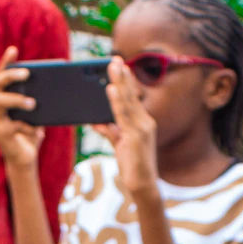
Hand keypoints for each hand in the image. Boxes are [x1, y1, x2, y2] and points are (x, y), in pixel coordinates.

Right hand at [0, 47, 44, 170]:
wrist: (25, 159)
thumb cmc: (30, 132)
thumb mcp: (35, 114)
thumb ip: (37, 99)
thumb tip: (50, 85)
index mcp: (0, 98)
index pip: (1, 75)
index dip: (6, 62)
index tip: (14, 49)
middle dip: (11, 75)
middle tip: (27, 74)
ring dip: (17, 99)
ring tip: (33, 103)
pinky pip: (12, 124)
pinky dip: (26, 125)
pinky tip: (36, 130)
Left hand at [93, 57, 157, 197]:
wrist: (142, 185)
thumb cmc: (133, 166)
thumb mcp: (120, 145)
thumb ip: (110, 132)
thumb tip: (96, 121)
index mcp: (143, 123)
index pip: (133, 98)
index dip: (127, 81)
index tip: (120, 65)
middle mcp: (145, 122)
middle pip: (132, 95)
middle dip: (123, 76)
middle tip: (115, 58)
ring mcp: (142, 129)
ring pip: (128, 101)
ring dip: (120, 82)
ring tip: (113, 66)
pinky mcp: (136, 136)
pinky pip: (123, 115)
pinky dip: (117, 101)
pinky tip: (111, 89)